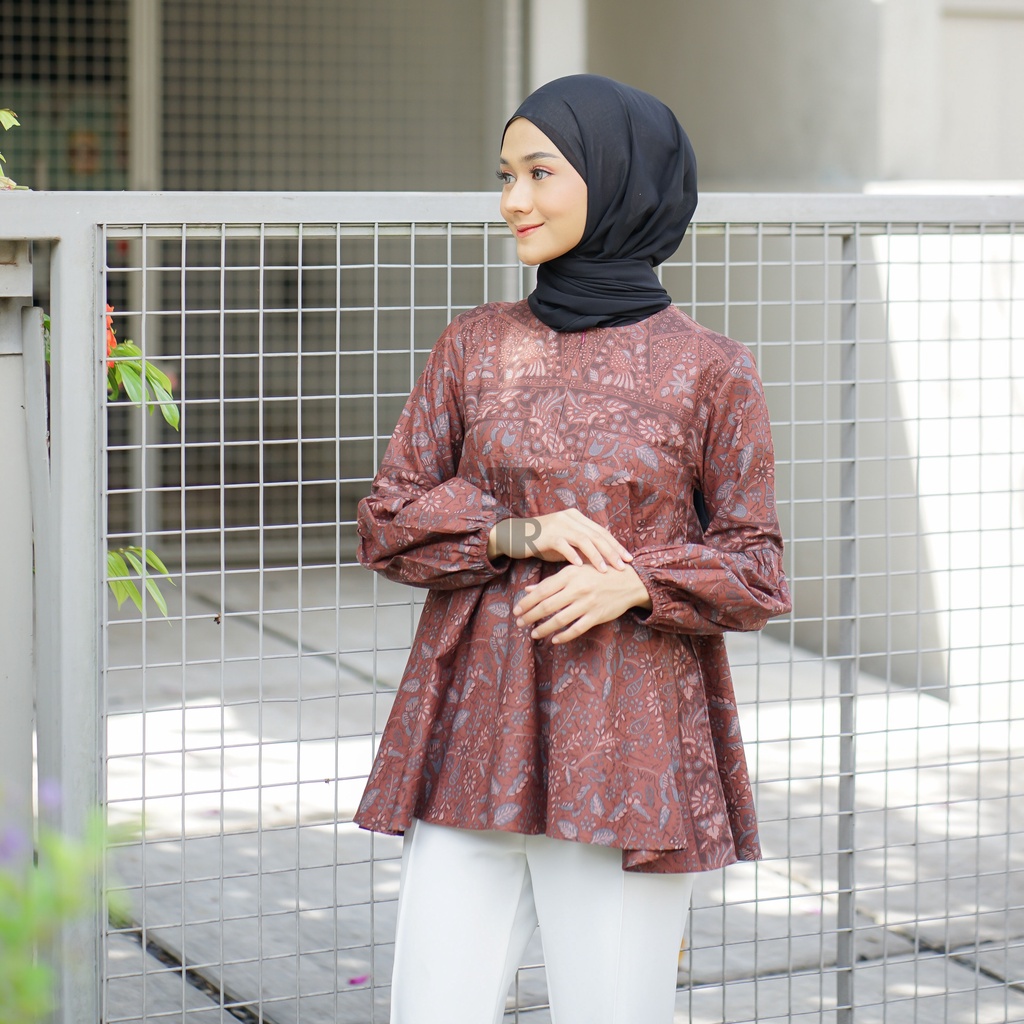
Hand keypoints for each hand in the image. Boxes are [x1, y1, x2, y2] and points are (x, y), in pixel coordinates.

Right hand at [488, 509, 632, 571]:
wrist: (514, 536)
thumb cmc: (541, 542)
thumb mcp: (565, 544)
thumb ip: (581, 549)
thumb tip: (602, 562)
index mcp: (577, 518)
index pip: (602, 532)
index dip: (616, 546)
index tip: (628, 559)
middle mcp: (570, 518)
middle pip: (597, 535)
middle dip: (612, 552)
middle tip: (623, 567)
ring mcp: (558, 524)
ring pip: (583, 540)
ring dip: (596, 556)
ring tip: (605, 570)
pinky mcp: (546, 534)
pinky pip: (563, 545)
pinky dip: (572, 555)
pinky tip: (580, 567)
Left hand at [512, 563, 651, 643]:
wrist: (629, 581)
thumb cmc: (598, 573)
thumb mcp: (575, 571)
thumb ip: (552, 581)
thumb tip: (528, 589)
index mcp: (570, 575)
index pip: (542, 590)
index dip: (527, 602)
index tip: (516, 610)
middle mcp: (577, 589)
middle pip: (547, 606)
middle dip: (530, 616)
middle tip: (519, 623)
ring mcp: (587, 603)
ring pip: (559, 620)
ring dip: (543, 628)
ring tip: (533, 633)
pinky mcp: (597, 616)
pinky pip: (576, 629)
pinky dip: (563, 636)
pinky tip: (554, 640)